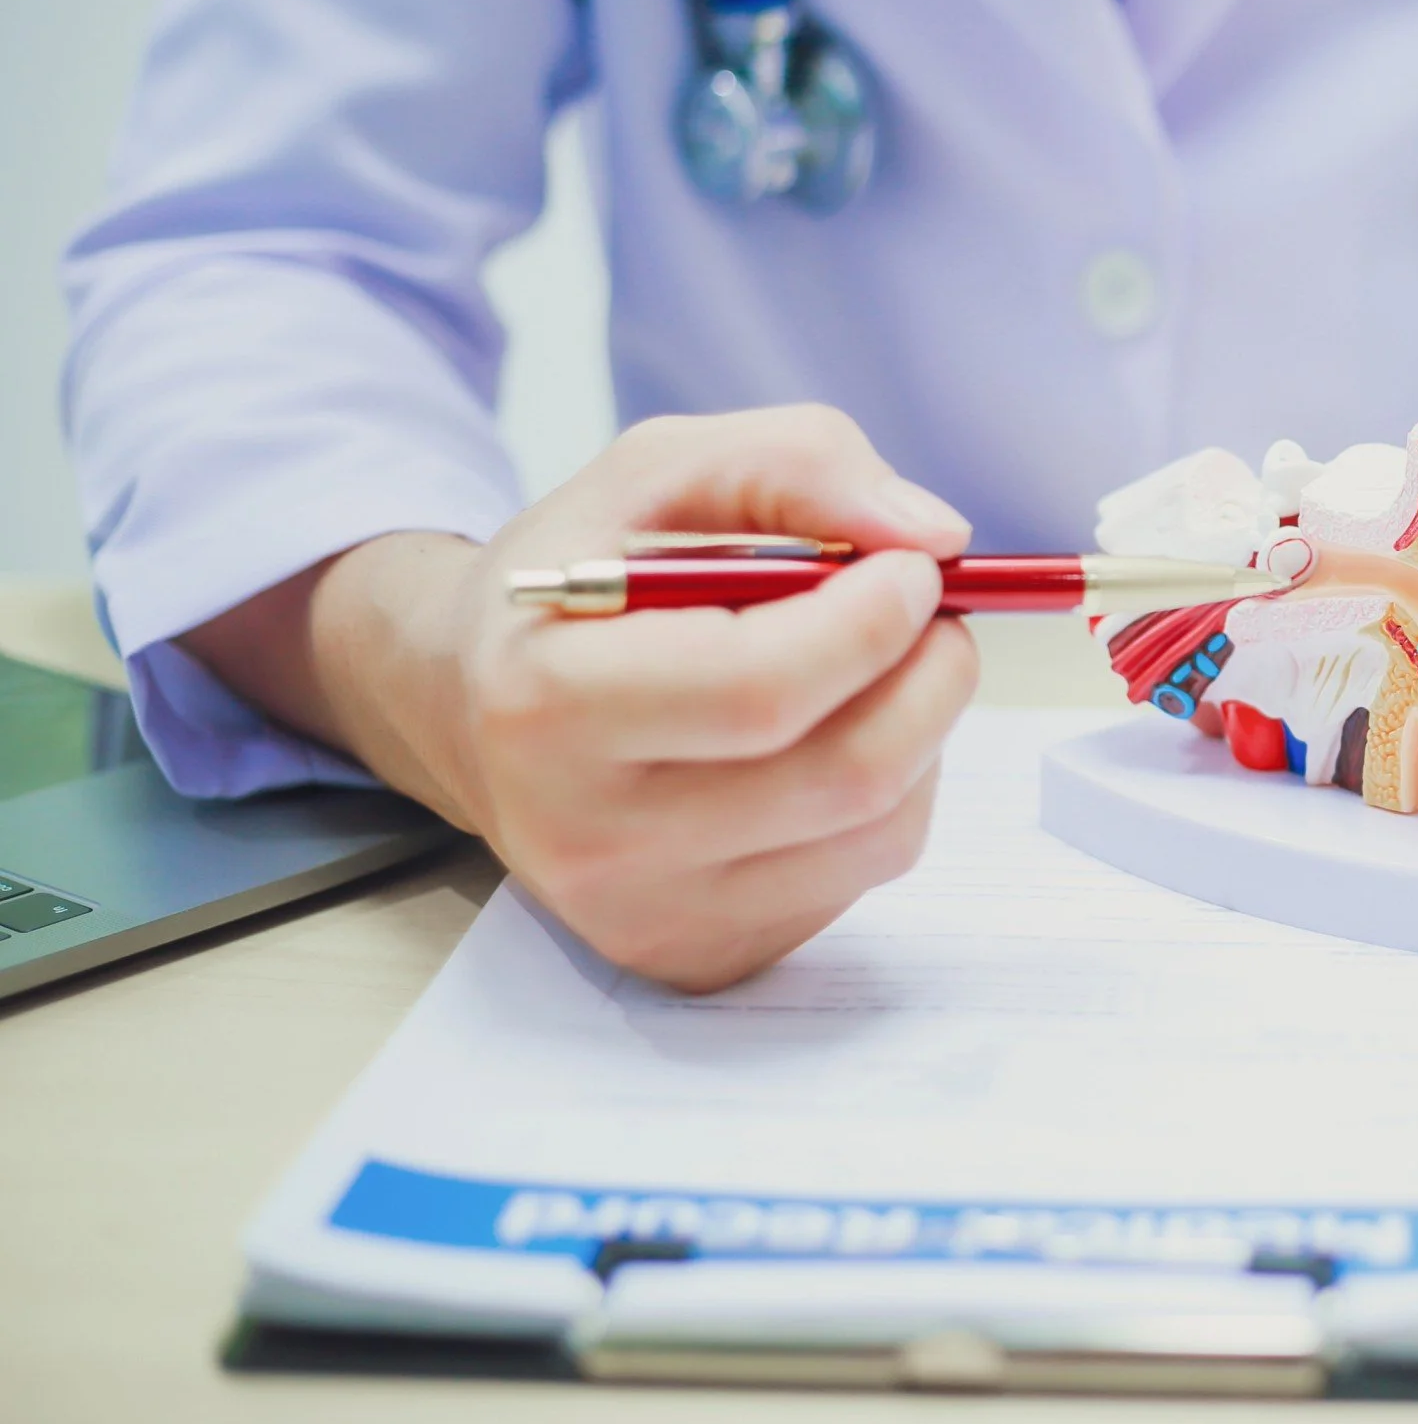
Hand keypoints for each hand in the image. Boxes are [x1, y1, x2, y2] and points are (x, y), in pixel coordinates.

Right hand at [179, 408, 978, 989]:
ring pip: (882, 829)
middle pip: (846, 774)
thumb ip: (797, 466)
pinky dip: (893, 790)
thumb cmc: (583, 582)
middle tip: (934, 612)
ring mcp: (650, 917)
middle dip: (930, 672)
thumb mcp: (660, 471)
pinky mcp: (703, 957)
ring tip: (875, 668)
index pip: (761, 690)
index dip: (871, 622)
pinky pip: (867, 872)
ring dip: (925, 730)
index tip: (915, 567)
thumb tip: (936, 536)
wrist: (476, 714)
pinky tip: (834, 738)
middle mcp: (591, 840)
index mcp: (549, 703)